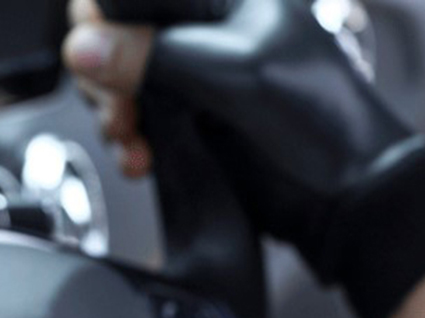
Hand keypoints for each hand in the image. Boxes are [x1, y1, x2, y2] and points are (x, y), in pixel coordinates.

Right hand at [63, 0, 412, 271]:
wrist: (342, 194)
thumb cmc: (318, 119)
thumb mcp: (233, 75)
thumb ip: (154, 55)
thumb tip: (82, 45)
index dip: (102, 16)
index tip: (99, 54)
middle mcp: (202, 30)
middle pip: (116, 32)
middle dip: (102, 73)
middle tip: (122, 109)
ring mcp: (191, 79)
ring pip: (117, 81)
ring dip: (112, 114)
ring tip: (132, 139)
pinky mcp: (185, 125)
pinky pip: (134, 124)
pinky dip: (128, 145)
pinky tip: (141, 160)